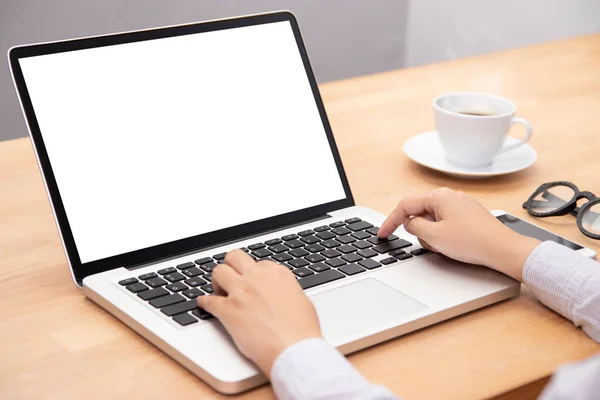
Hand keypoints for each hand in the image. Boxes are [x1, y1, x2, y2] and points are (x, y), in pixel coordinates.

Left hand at [197, 250, 320, 376]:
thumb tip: (281, 294)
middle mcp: (257, 278)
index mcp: (277, 274)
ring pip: (219, 271)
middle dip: (231, 266)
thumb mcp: (302, 301)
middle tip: (231, 279)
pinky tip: (204, 305)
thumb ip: (287, 291)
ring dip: (217, 282)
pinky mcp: (228, 310)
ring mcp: (241, 292)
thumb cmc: (302, 331)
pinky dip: (204, 303)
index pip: (259, 263)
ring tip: (219, 292)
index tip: (252, 282)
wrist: (293, 350)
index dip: (254, 274)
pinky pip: (208, 300)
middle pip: (235, 257)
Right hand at [378, 188, 539, 280]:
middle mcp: (450, 196)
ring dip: (433, 235)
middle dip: (419, 231)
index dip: (390, 221)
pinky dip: (444, 236)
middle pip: (420, 213)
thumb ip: (414, 227)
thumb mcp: (434, 236)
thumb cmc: (472, 241)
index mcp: (439, 196)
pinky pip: (446, 224)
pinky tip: (455, 246)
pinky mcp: (469, 216)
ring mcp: (461, 206)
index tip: (383, 234)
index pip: (406, 206)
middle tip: (429, 244)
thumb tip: (410, 223)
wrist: (503, 250)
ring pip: (433, 221)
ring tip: (446, 246)